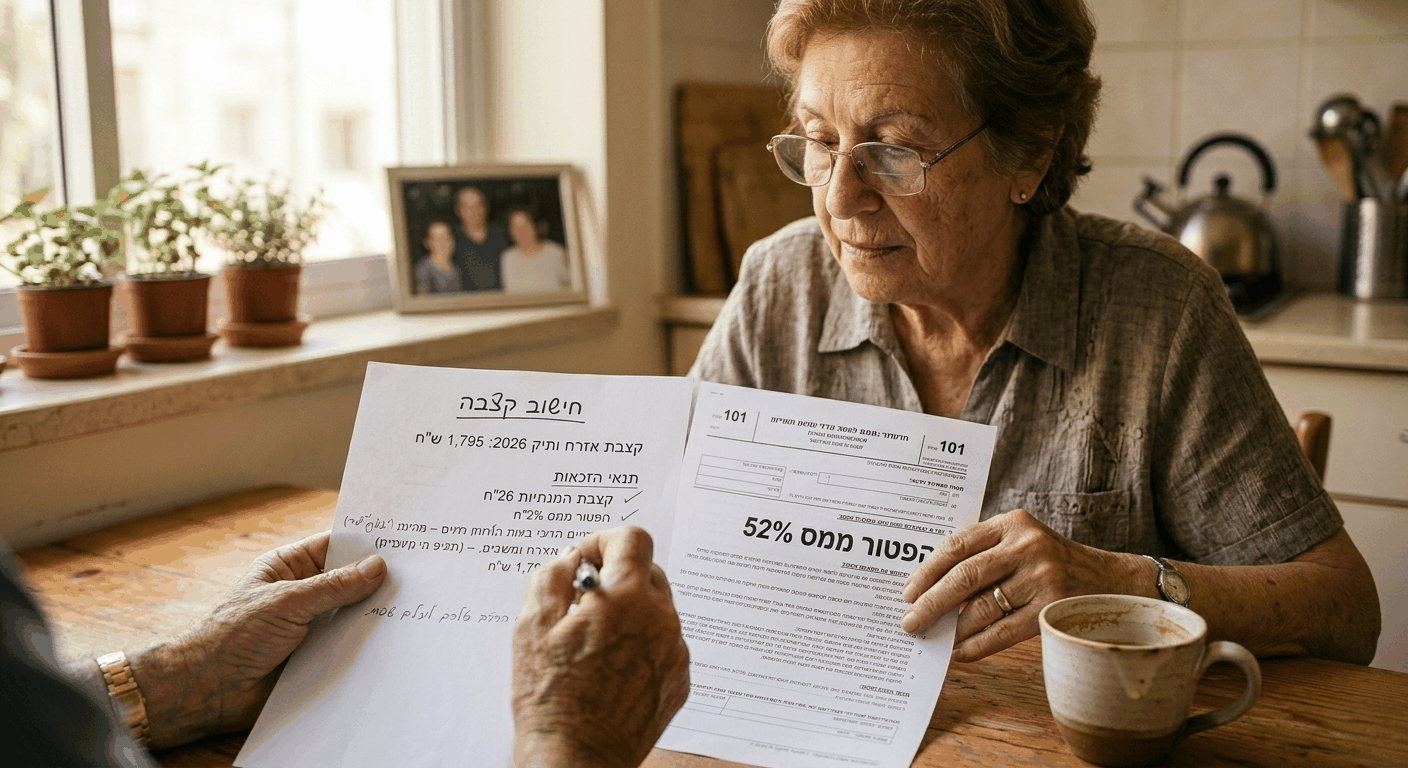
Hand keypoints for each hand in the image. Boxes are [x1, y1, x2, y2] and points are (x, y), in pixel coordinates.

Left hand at [128, 531, 386, 747]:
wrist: (209, 691)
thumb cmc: (232, 636)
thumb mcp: (287, 601)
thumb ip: (334, 586)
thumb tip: (376, 566)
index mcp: (288, 568)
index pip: (333, 546)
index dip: (363, 543)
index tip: (400, 541)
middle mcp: (302, 594)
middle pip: (348, 581)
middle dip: (375, 581)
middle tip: (416, 576)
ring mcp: (310, 625)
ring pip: (351, 614)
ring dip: (372, 614)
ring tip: (411, 608)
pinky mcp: (316, 656)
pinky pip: (348, 645)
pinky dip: (365, 644)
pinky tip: (390, 640)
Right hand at [512, 527, 689, 767]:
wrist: (577, 758)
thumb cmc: (551, 697)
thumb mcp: (532, 626)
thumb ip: (552, 577)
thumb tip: (571, 557)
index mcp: (627, 598)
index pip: (633, 538)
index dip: (604, 541)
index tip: (585, 561)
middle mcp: (661, 620)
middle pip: (648, 571)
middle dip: (617, 577)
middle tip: (584, 601)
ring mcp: (675, 651)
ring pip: (657, 609)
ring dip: (630, 612)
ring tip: (595, 641)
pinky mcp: (679, 679)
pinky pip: (664, 644)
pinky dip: (642, 644)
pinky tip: (612, 667)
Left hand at [900, 508, 1131, 661]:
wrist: (1112, 581)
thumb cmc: (1054, 563)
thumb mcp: (1023, 542)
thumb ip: (985, 554)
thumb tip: (933, 589)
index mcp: (1012, 523)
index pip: (958, 544)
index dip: (928, 570)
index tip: (907, 591)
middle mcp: (1026, 546)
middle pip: (965, 576)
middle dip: (931, 601)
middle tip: (910, 621)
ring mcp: (1041, 577)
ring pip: (981, 607)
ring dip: (953, 628)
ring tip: (935, 639)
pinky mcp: (1052, 608)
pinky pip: (1003, 631)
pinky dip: (977, 645)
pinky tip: (961, 653)